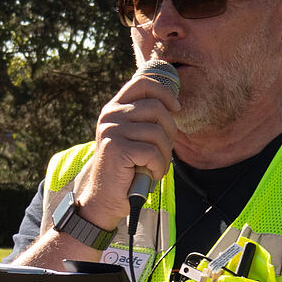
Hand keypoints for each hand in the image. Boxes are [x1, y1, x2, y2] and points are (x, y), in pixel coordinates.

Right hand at [76, 68, 180, 230]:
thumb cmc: (127, 169)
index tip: (175, 108)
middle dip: (170, 132)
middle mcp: (110, 115)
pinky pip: (152, 152)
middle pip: (157, 108)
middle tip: (165, 151)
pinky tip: (150, 174)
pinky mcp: (116, 149)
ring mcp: (112, 130)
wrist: (105, 198)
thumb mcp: (135, 137)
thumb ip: (146, 119)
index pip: (143, 82)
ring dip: (164, 155)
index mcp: (115, 107)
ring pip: (157, 133)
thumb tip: (173, 104)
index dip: (165, 93)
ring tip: (156, 166)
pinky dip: (158, 167)